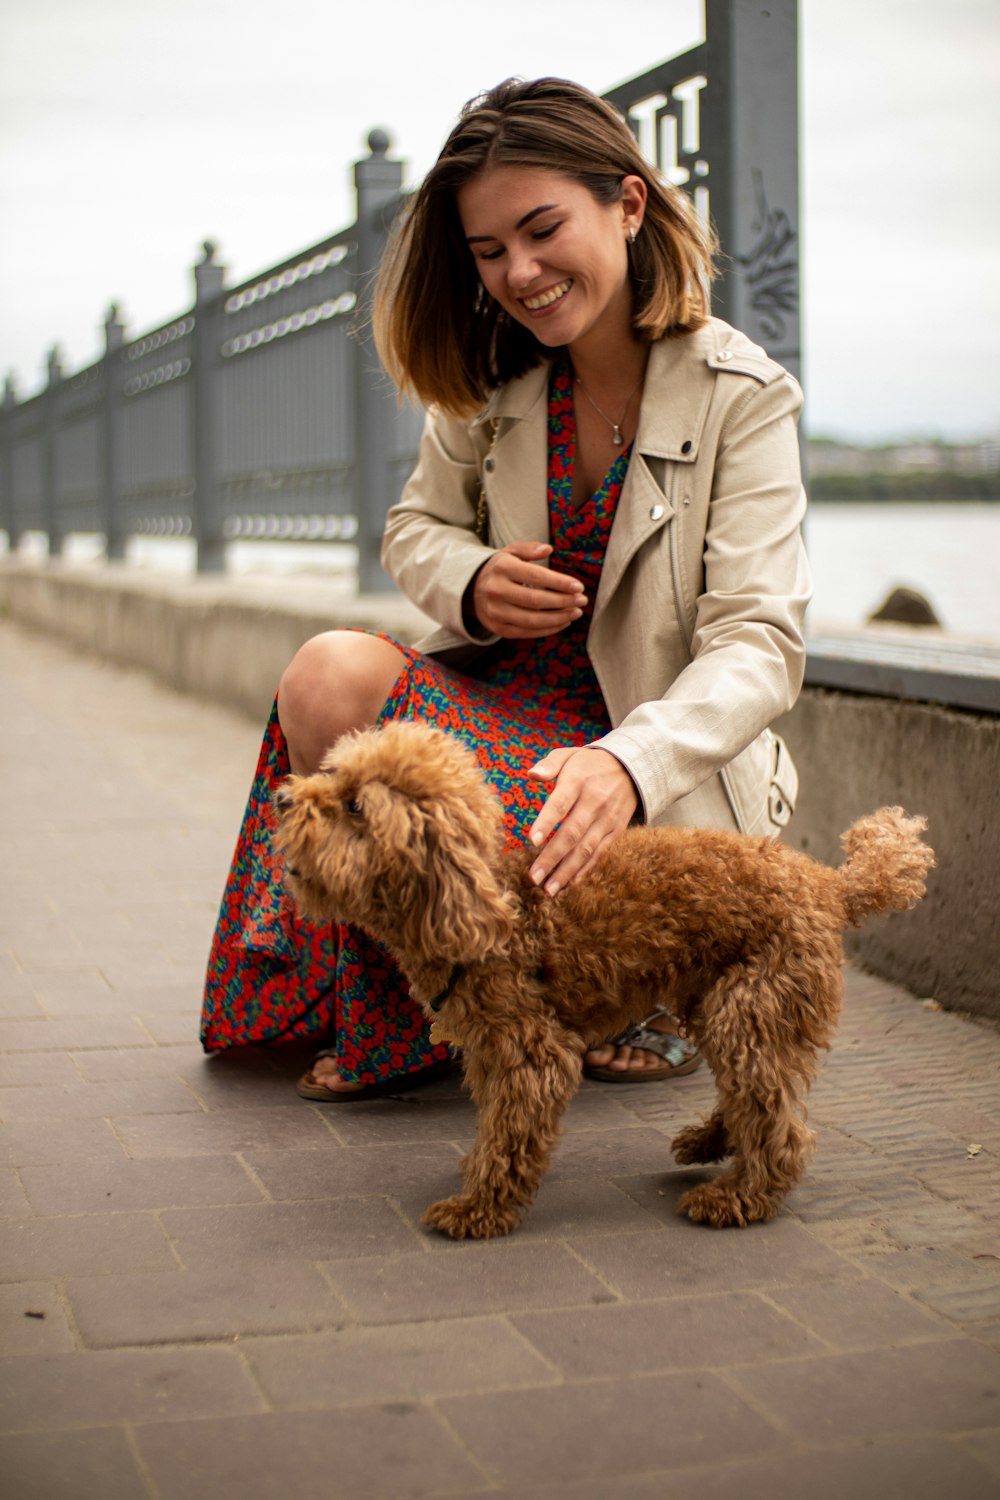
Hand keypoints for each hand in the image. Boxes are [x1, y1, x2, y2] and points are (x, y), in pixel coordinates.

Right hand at [472, 541, 586, 638]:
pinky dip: (548, 629)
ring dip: (559, 618)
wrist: (471, 590)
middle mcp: (496, 591)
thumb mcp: (510, 552)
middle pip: (536, 600)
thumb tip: (548, 549)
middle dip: (563, 601)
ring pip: (533, 620)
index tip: (578, 586)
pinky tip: (563, 622)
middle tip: (582, 600)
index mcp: (502, 568)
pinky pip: (527, 632)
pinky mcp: (498, 628)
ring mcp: (496, 612)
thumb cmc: (500, 569)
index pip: (535, 576)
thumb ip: (529, 549)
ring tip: (576, 612)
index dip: (559, 583)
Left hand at [526, 746, 638, 895]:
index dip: (546, 822)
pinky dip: (585, 870)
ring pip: (586, 849)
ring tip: (548, 889)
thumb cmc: (589, 764)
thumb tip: (531, 774)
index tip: (531, 840)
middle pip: (572, 834)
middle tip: (533, 878)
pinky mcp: (616, 831)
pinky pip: (600, 853)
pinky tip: (569, 883)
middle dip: (552, 858)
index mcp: (578, 781)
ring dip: (566, 871)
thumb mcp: (569, 754)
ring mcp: (607, 819)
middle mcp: (594, 802)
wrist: (631, 767)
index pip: (560, 804)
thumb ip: (549, 764)